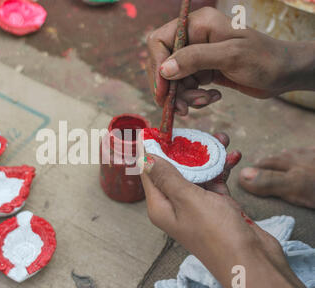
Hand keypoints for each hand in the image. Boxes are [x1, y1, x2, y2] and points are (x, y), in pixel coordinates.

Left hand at [140, 133, 306, 287]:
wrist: (251, 261)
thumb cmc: (216, 233)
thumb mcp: (187, 199)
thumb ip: (167, 177)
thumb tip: (146, 159)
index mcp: (160, 206)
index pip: (149, 173)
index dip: (151, 151)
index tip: (156, 130)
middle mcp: (175, 205)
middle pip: (174, 170)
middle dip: (186, 150)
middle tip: (196, 133)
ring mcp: (197, 207)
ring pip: (198, 174)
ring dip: (209, 157)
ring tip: (222, 139)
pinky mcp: (216, 207)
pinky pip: (215, 182)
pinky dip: (223, 170)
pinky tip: (234, 156)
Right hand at [146, 7, 314, 114]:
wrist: (285, 73)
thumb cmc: (264, 59)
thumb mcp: (230, 56)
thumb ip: (195, 59)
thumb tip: (164, 70)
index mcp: (197, 24)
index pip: (159, 42)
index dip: (157, 68)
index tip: (163, 93)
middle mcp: (193, 37)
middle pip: (164, 65)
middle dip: (172, 88)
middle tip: (183, 108)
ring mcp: (197, 55)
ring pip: (174, 80)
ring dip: (186, 96)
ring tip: (206, 101)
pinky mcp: (202, 70)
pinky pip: (186, 87)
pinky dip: (195, 97)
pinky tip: (213, 97)